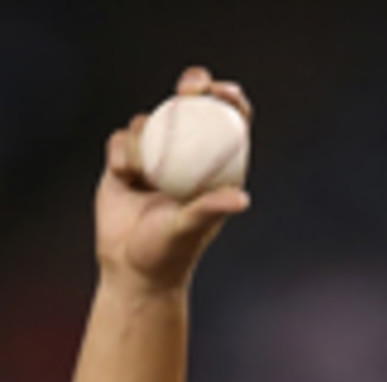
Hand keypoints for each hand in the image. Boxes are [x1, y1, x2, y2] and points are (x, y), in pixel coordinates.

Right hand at [96, 65, 251, 293]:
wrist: (130, 268)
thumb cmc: (168, 254)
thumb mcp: (190, 228)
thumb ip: (210, 209)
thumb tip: (242, 198)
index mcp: (214, 174)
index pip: (228, 131)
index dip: (231, 105)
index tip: (226, 93)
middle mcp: (187, 162)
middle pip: (191, 112)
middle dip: (193, 89)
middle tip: (192, 85)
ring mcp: (156, 160)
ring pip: (151, 123)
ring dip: (145, 134)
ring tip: (143, 173)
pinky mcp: (126, 163)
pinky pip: (122, 139)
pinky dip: (122, 151)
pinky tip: (124, 175)